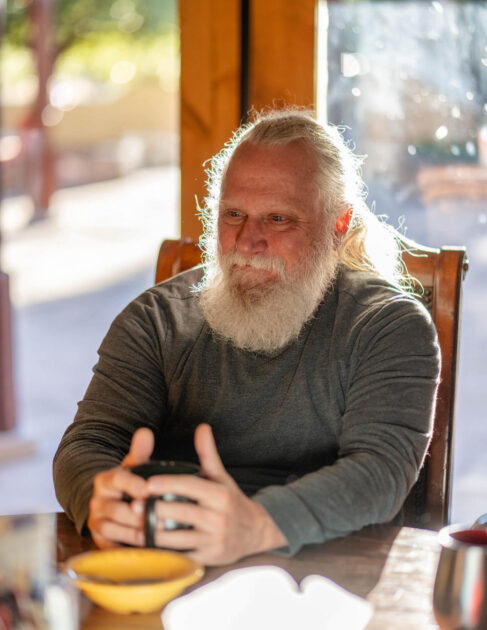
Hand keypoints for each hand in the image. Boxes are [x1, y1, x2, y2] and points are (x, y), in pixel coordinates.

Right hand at [87, 427, 153, 548]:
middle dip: (137, 514)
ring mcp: (96, 522)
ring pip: (112, 529)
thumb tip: (145, 432)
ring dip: (134, 534)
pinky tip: (146, 550)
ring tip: (155, 535)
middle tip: (157, 518)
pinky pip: (111, 548)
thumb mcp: (134, 467)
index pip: (118, 479)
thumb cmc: (131, 483)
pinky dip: (127, 550)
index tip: (148, 490)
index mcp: (106, 480)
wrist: (114, 505)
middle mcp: (97, 501)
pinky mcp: (99, 542)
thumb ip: (140, 452)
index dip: (133, 485)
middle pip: (115, 509)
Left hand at [136, 424, 286, 565]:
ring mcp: (213, 540)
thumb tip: (202, 427)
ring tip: (134, 525)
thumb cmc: (230, 500)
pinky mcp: (208, 558)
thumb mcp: (221, 477)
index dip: (167, 484)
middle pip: (180, 512)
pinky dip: (163, 552)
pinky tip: (147, 545)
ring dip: (154, 532)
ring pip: (177, 537)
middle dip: (155, 509)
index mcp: (220, 495)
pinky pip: (180, 555)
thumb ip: (208, 453)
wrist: (254, 532)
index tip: (147, 483)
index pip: (190, 486)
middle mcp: (218, 518)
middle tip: (132, 506)